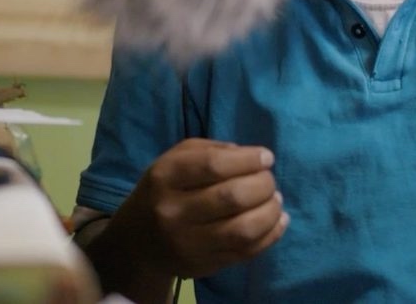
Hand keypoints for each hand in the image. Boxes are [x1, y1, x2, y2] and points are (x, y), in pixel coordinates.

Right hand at [109, 138, 288, 278]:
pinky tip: (278, 221)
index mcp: (165, 177)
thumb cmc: (165, 189)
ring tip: (276, 200)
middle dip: (263, 185)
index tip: (267, 158)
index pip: (214, 165)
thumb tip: (253, 157)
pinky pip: (245, 252)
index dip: (248, 160)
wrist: (137, 240)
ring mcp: (187, 243)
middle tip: (269, 180)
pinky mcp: (202, 266)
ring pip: (243, 230)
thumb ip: (212, 150)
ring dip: (270, 212)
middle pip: (233, 197)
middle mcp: (173, 212)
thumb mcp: (176, 159)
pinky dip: (270, 235)